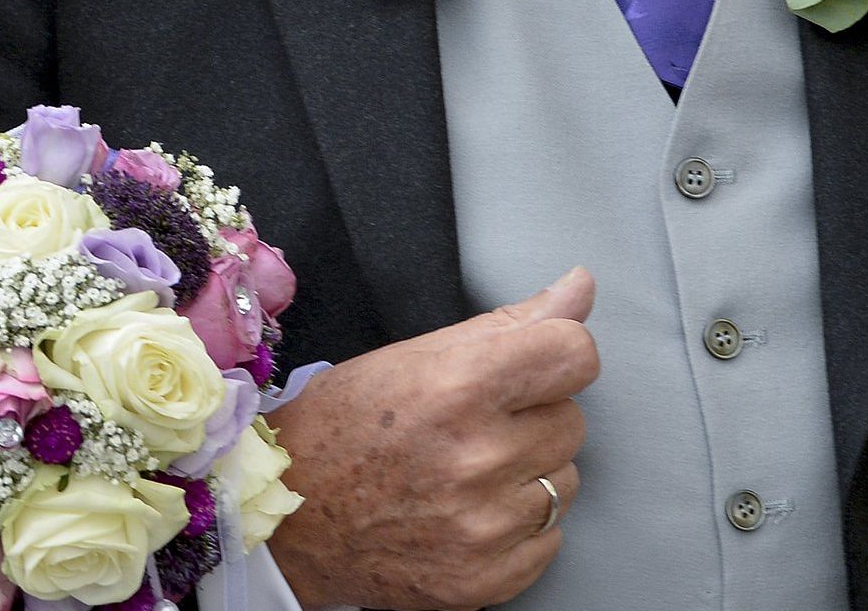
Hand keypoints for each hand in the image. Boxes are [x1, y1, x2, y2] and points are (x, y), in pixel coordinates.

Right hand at [266, 266, 597, 610]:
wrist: (289, 520)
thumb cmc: (340, 430)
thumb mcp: (412, 355)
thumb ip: (508, 323)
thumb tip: (578, 289)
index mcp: (456, 389)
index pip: (574, 354)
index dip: (557, 350)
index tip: (534, 360)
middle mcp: (476, 459)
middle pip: (572, 418)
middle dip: (532, 414)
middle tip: (474, 422)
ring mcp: (484, 526)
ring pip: (566, 480)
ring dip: (528, 470)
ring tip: (466, 468)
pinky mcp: (487, 578)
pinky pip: (551, 537)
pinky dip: (519, 524)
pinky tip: (469, 509)